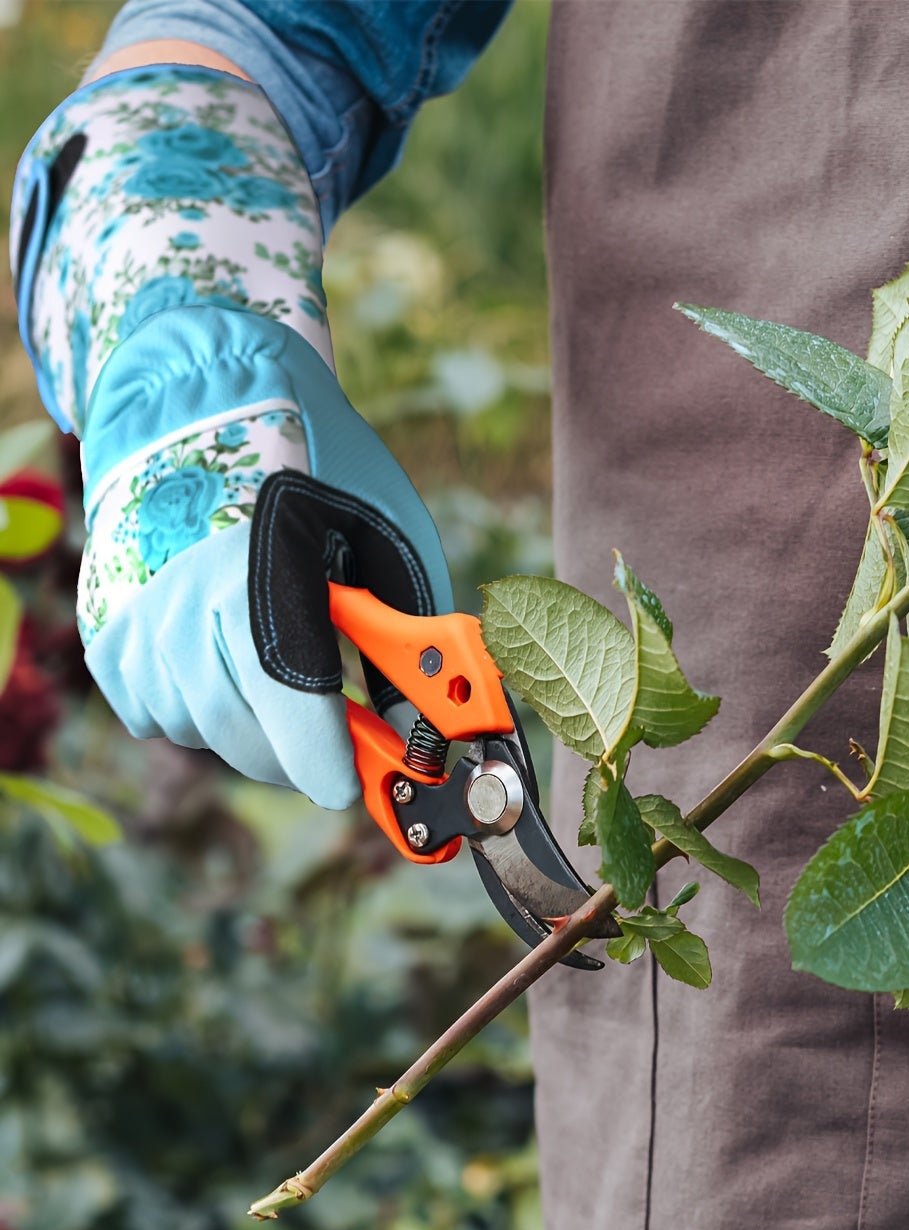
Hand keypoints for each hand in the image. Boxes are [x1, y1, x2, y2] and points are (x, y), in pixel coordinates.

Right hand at [12, 63, 450, 807]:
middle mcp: (183, 597)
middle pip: (247, 738)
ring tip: (291, 675)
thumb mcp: (395, 543)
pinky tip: (235, 664)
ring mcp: (135, 618)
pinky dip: (207, 710)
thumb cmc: (323, 467)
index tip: (355, 789)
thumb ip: (411, 644)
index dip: (325, 758)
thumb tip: (429, 737)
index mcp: (261, 568)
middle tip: (352, 739)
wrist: (210, 393)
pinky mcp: (110, 633)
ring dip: (260, 731)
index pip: (287, 695)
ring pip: (204, 734)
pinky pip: (161, 715)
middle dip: (310, 755)